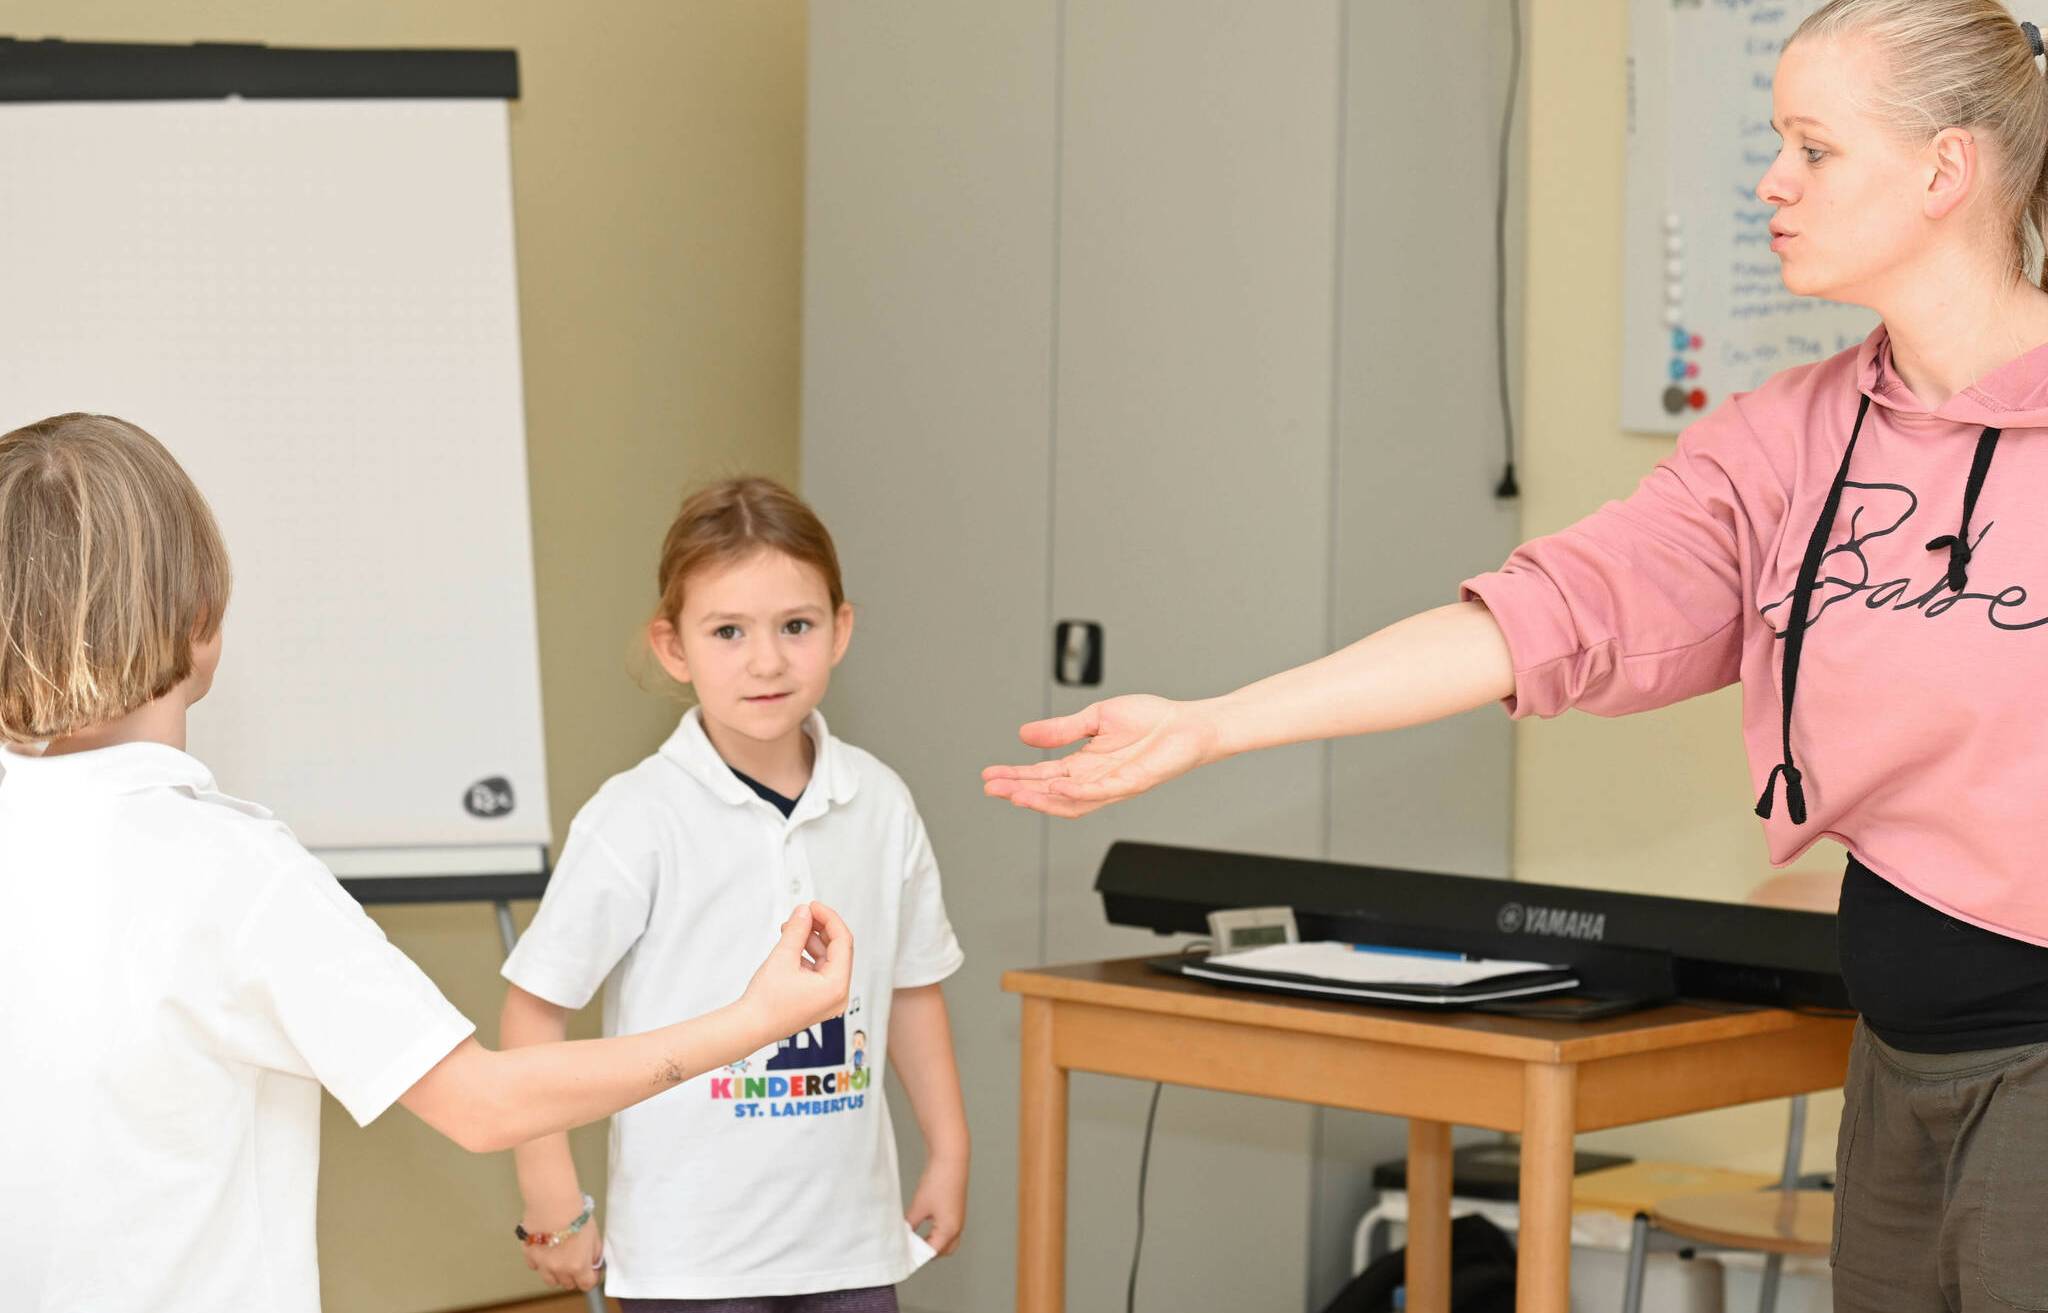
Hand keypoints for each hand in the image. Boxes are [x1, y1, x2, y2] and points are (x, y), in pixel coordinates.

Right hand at [521, 1215, 603, 1291]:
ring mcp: (542, 1264)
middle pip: (568, 1284)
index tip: (592, 1272)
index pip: (586, 1285)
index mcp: (578, 1266)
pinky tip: (546, 1249)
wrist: (553, 1203)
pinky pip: (535, 1266)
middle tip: (576, 1261)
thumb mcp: (594, 1235)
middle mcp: (559, 1270)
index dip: (591, 1278)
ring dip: (557, 1273)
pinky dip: (541, 1262)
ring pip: (550, 1280)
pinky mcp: (529, 1255)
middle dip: (574, 1276)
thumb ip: (595, 1253)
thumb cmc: (575, 1215)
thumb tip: (594, 1263)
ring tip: (560, 1257)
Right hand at [742, 901, 852, 1035]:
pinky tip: (792, 945)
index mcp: (836, 987)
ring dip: (811, 941)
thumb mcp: (783, 957)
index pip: (843, 942)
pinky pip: (819, 971)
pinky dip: (807, 956)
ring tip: (792, 928)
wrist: (749, 1027)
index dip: (829, 918)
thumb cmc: (766, 1003)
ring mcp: (828, 1000)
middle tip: (804, 914)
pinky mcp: (817, 1000)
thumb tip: (804, 912)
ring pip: (827, 959)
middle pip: (837, 950)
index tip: (814, 906)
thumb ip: (797, 930)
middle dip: (820, 929)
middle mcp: (837, 995)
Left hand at [906, 1153, 967, 1255]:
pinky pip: (947, 1228)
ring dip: (932, 1241)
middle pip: (943, 1250)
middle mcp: (957, 1227)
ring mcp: (958, 1218)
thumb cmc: (938, 1182)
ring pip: (946, 1240)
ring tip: (914, 1239)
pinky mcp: (955, 1209)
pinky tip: (922, 1224)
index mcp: (949, 1230)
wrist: (950, 1159)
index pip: (933, 1252)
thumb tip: (903, 1234)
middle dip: (928, 1252)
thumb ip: (910, 1224)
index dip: (918, 1255)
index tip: (904, 1254)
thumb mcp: (919, 1206)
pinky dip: (935, 1232)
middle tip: (911, 1250)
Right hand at [981, 694, 1222, 817]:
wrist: (1190, 724)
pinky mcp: (1132, 782)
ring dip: (1042, 799)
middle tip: (992, 788)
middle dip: (1019, 790)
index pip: (1043, 773)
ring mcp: (1113, 784)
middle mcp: (1095, 778)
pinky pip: (1100, 792)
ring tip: (1015, 794)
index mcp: (1085, 763)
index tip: (989, 775)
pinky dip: (1077, 792)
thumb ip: (1062, 729)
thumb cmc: (1152, 721)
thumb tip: (1025, 734)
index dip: (1015, 774)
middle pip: (1050, 791)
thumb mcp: (1096, 717)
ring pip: (1070, 800)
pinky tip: (1057, 787)